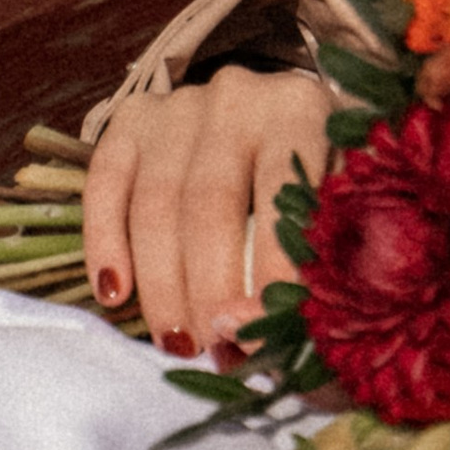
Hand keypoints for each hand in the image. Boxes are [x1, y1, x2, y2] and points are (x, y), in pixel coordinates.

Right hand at [83, 67, 335, 361]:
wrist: (275, 110)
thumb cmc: (319, 170)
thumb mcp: (346, 195)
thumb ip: (325, 251)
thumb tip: (278, 326)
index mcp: (300, 109)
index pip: (281, 195)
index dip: (270, 271)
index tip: (264, 338)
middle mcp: (236, 97)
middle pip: (209, 205)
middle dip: (208, 289)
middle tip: (216, 351)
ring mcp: (178, 105)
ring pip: (154, 204)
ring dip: (161, 286)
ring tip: (178, 344)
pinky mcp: (132, 118)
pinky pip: (106, 183)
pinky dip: (104, 243)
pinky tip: (115, 296)